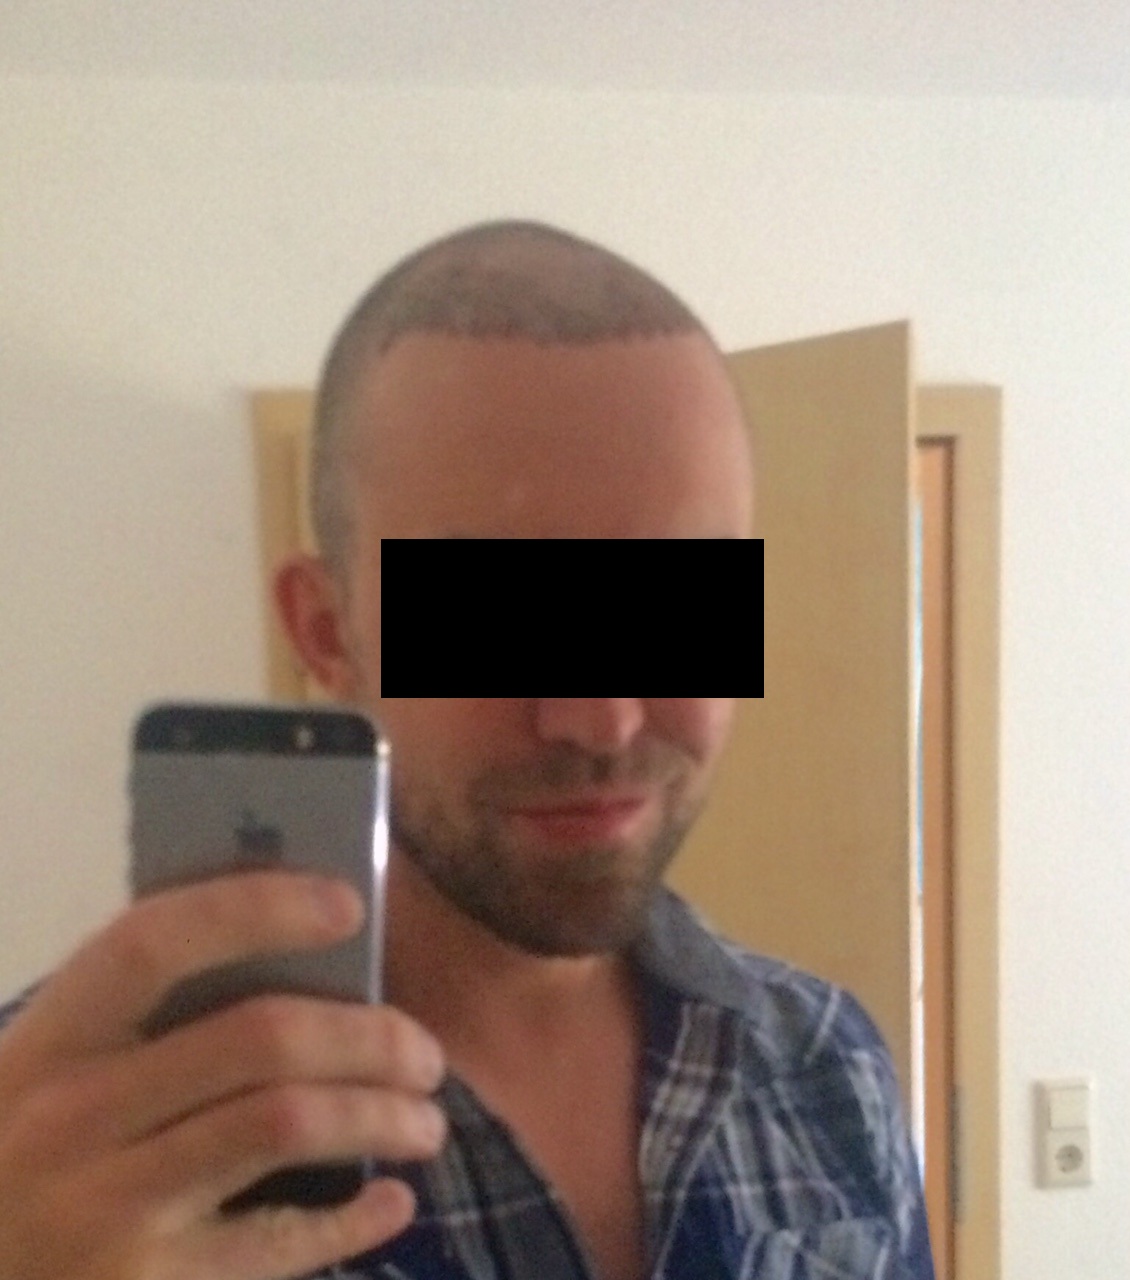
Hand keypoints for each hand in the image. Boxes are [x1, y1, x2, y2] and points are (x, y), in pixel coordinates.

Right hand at [0, 871, 446, 1279]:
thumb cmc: (25, 1165)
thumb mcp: (51, 1080)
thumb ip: (142, 1025)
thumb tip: (297, 953)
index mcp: (51, 1041)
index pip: (154, 942)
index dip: (257, 910)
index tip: (349, 903)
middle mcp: (72, 1117)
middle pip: (259, 1039)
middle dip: (369, 1035)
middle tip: (425, 1053)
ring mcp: (105, 1210)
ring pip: (285, 1124)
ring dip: (382, 1115)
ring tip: (427, 1120)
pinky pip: (276, 1243)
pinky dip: (351, 1222)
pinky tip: (393, 1202)